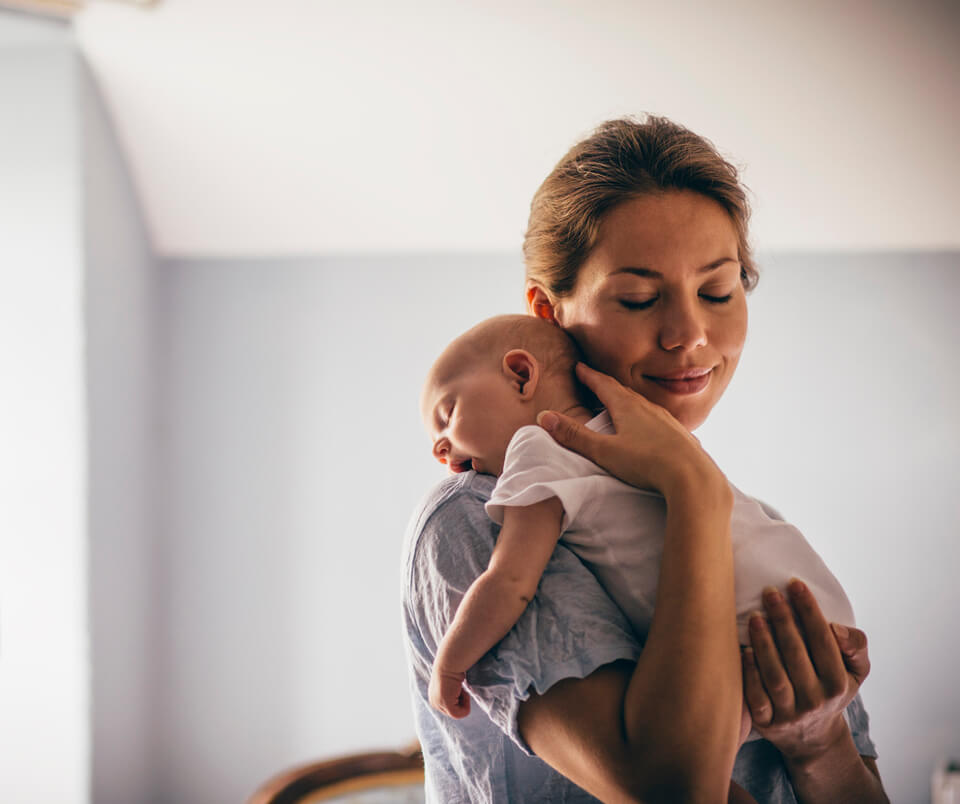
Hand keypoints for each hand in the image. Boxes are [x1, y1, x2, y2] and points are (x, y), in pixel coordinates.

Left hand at [428, 665, 469, 718]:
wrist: (448, 662)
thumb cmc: (452, 668)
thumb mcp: (450, 683)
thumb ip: (451, 691)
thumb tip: (458, 694)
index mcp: (434, 698)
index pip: (450, 707)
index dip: (459, 698)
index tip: (459, 687)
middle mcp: (434, 702)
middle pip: (454, 712)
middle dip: (461, 701)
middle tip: (460, 687)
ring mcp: (438, 704)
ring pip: (458, 713)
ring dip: (464, 701)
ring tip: (460, 688)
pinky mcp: (446, 704)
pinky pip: (460, 713)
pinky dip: (466, 704)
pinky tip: (462, 691)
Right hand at [537, 363, 725, 497]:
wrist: (693, 478)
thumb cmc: (647, 463)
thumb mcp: (604, 451)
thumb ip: (574, 436)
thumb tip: (545, 417)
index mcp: (628, 407)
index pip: (603, 384)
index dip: (589, 376)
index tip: (579, 367)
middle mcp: (648, 408)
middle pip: (623, 392)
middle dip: (607, 386)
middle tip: (595, 382)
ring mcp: (667, 421)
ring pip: (643, 405)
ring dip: (628, 402)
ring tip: (619, 406)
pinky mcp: (680, 436)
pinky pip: (658, 420)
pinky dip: (646, 419)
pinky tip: (649, 429)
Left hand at [741, 578, 870, 763]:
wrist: (813, 737)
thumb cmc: (832, 689)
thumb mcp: (856, 671)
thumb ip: (855, 646)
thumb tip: (836, 628)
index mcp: (838, 683)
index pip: (823, 641)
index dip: (809, 610)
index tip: (794, 584)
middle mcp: (815, 700)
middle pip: (796, 654)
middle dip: (782, 620)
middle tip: (769, 592)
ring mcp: (790, 713)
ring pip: (775, 675)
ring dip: (763, 643)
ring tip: (755, 616)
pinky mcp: (767, 722)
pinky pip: (756, 697)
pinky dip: (750, 672)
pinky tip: (744, 649)